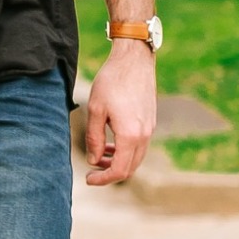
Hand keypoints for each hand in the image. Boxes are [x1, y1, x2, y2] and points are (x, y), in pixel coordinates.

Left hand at [84, 39, 156, 184]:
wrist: (134, 60)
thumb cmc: (111, 81)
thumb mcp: (95, 110)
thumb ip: (94, 138)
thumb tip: (94, 160)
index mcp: (131, 135)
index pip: (119, 170)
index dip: (103, 179)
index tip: (88, 179)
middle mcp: (144, 135)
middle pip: (130, 168)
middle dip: (110, 173)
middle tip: (91, 170)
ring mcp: (150, 128)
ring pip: (136, 158)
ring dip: (118, 162)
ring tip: (99, 156)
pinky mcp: (150, 121)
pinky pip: (140, 145)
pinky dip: (126, 151)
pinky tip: (111, 143)